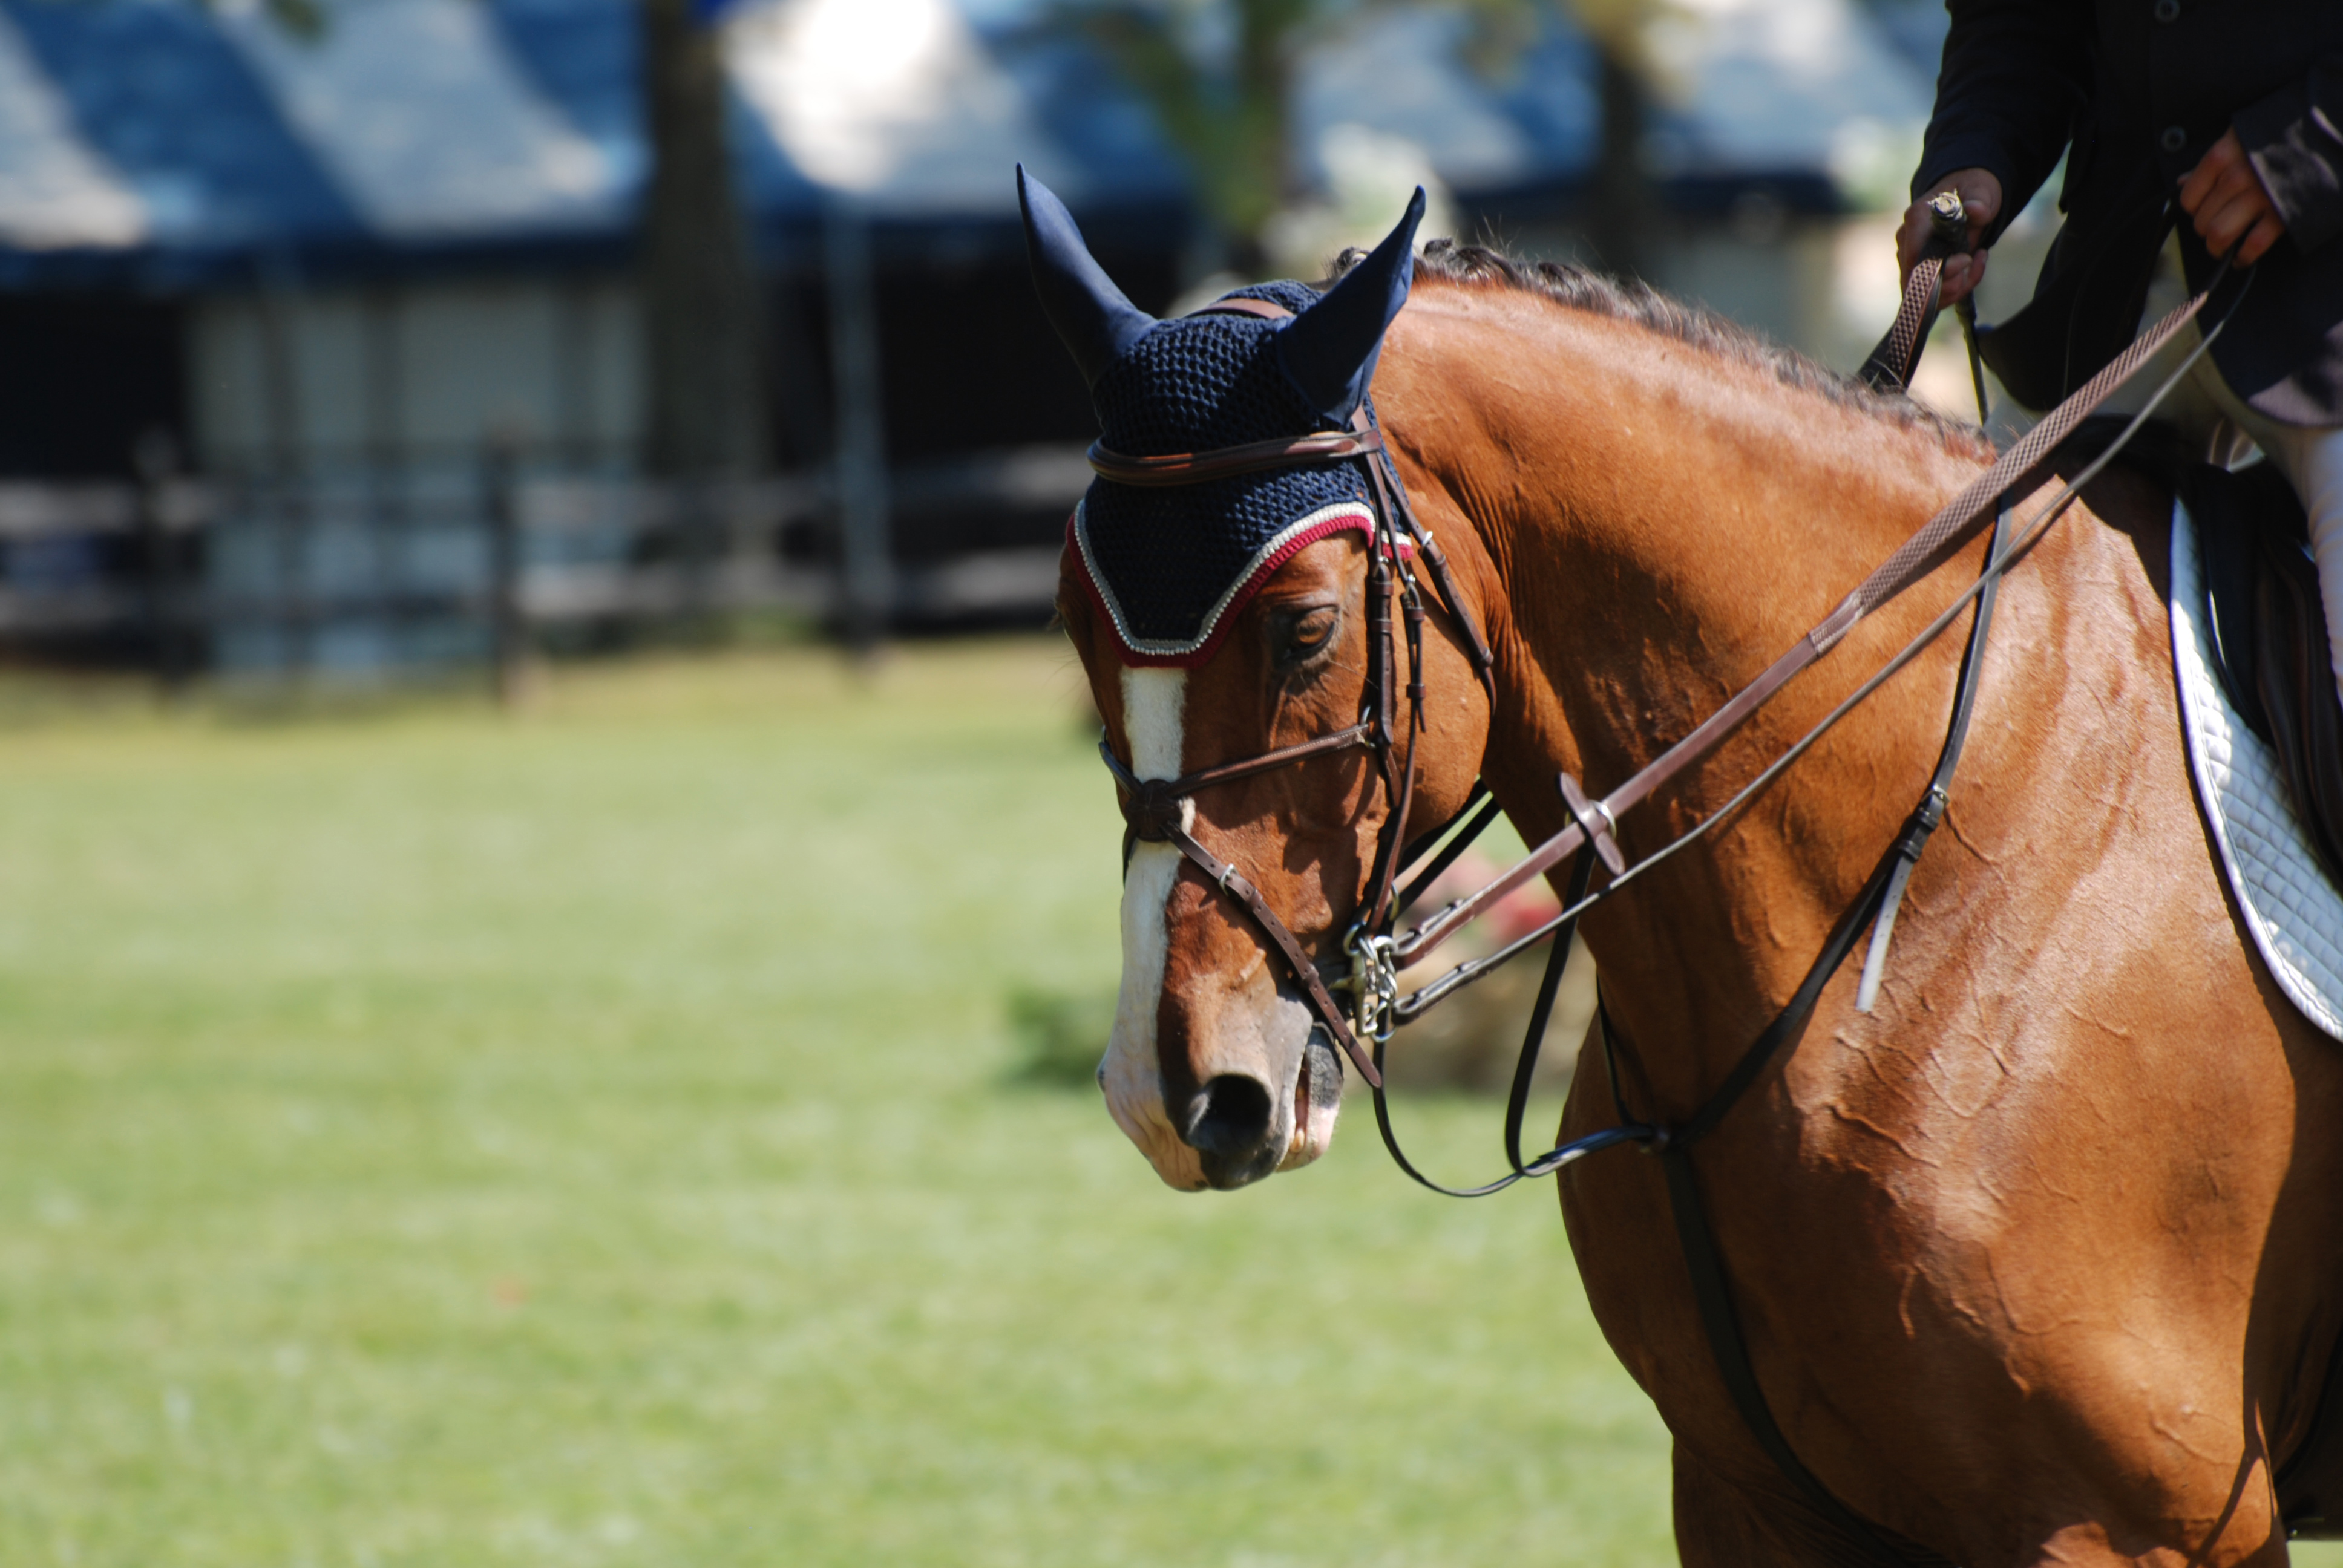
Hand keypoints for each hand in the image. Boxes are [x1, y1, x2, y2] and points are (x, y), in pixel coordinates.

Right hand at [1898, 168, 2000, 305]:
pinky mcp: (1918, 271)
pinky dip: (1957, 288)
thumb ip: (1979, 201)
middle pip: (1916, 280)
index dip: (1939, 268)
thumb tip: (1975, 209)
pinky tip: (1972, 268)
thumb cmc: (1970, 191)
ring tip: (1976, 261)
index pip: (1913, 256)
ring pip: (1925, 293)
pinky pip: (1933, 294)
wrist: (1965, 195)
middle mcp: (1907, 240)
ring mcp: (1909, 258)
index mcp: (1917, 217)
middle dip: (1950, 283)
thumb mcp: (1981, 191)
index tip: (1966, 259)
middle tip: (1973, 262)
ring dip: (1957, 286)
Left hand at [2180, 129, 2285, 263]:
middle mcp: (2237, 176)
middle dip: (2205, 230)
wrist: (2327, 134)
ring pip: (2220, 235)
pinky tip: (2241, 258)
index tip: (2200, 212)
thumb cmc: (2279, 137)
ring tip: (2221, 248)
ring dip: (2217, 248)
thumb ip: (2213, 161)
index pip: (2189, 198)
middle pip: (2202, 220)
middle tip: (2214, 230)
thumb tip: (2182, 182)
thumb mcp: (2241, 138)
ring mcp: (2260, 195)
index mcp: (2223, 156)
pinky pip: (2253, 244)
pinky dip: (2244, 256)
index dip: (2193, 210)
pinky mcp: (2283, 212)